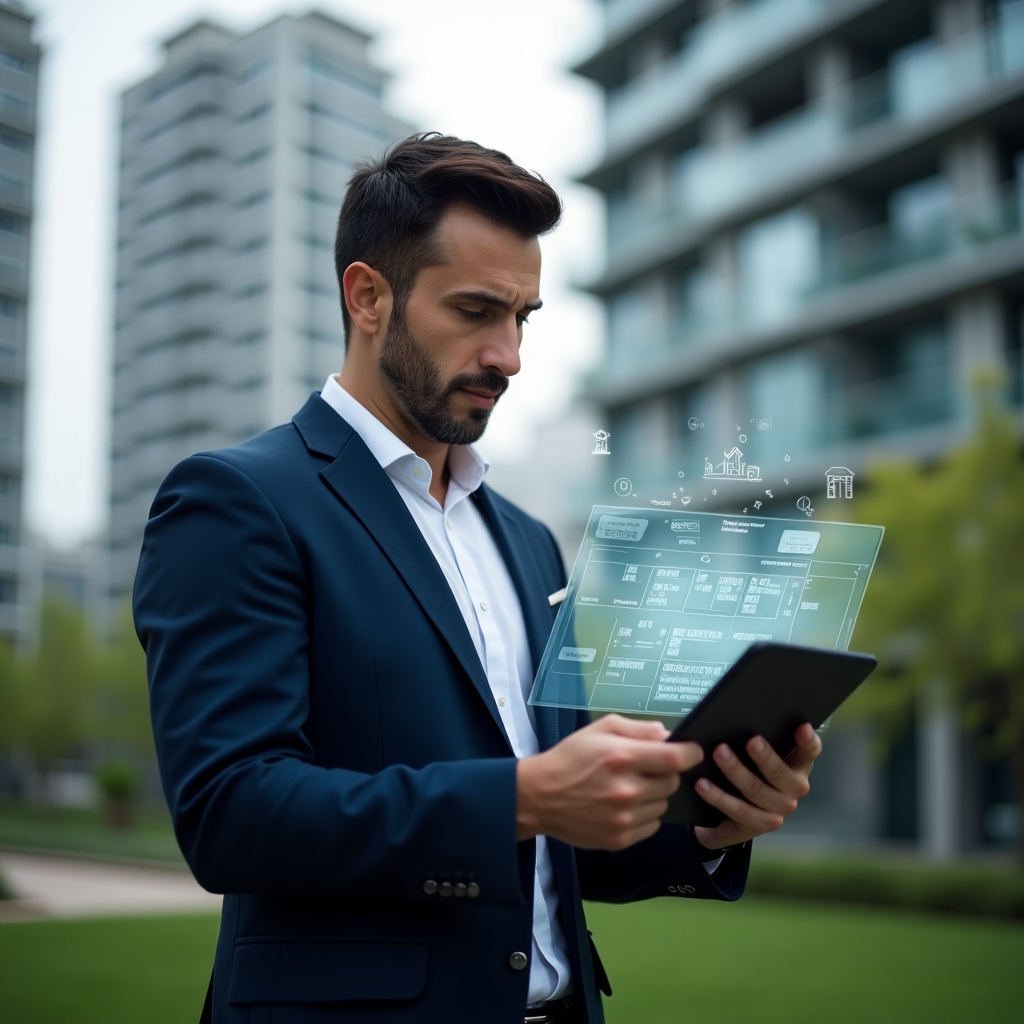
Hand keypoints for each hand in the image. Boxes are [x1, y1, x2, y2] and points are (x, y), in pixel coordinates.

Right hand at [516, 715, 703, 850]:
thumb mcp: (600, 729)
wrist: (539, 796)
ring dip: (654, 794)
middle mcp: (626, 790)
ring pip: (663, 804)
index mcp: (622, 758)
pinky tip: (624, 806)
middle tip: (645, 768)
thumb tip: (669, 735)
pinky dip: (645, 814)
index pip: (676, 759)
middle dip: (665, 772)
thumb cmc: (570, 757)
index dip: (691, 753)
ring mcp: (624, 818)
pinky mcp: (620, 839)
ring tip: (629, 787)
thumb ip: (638, 728)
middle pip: (672, 782)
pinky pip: (652, 825)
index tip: (693, 751)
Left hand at [692, 723, 821, 852]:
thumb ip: (755, 739)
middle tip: (751, 741)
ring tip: (719, 753)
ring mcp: (778, 810)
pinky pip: (737, 809)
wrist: (729, 815)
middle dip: (765, 757)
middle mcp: (793, 789)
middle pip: (780, 773)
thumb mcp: (753, 755)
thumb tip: (738, 717)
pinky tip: (702, 784)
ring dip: (735, 771)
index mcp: (797, 766)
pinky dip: (718, 796)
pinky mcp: (758, 826)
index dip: (808, 741)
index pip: (809, 752)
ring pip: (756, 790)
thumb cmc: (746, 771)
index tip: (802, 726)